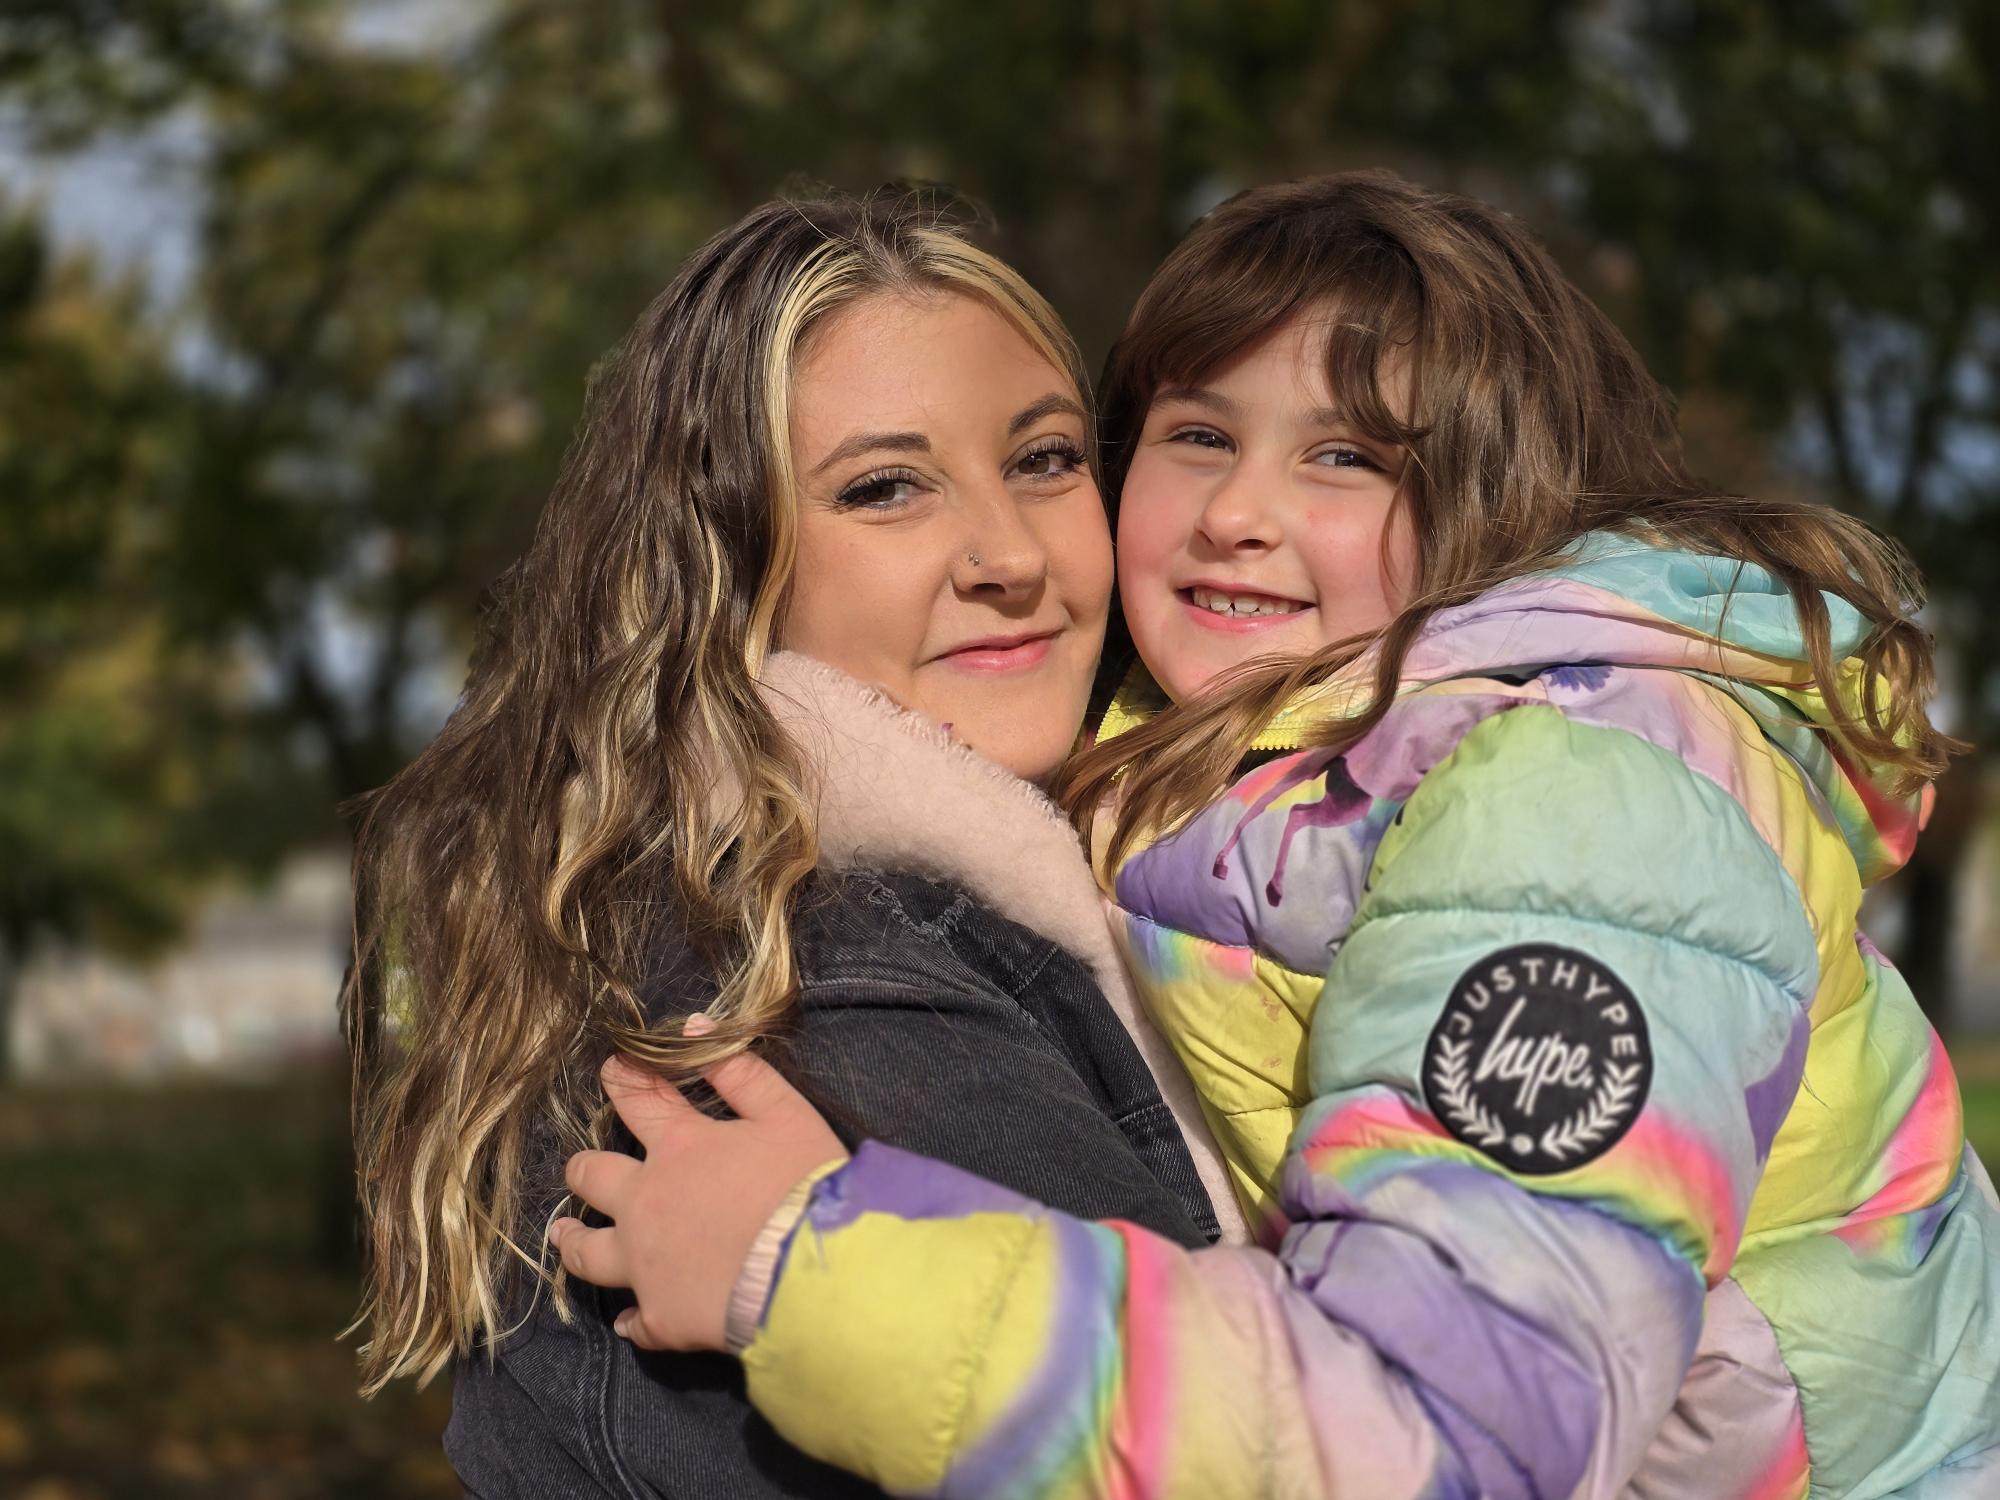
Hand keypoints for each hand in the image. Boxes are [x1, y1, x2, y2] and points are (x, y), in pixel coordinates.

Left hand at [551, 1031, 847, 1351]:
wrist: (816, 1275)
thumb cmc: (805, 1187)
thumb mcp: (786, 1113)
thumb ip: (740, 1070)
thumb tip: (694, 1027)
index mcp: (679, 1149)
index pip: (638, 1101)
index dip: (622, 1080)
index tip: (611, 1070)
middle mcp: (646, 1203)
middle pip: (592, 1179)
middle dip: (583, 1169)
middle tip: (579, 1170)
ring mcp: (646, 1264)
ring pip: (588, 1254)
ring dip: (575, 1242)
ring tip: (565, 1237)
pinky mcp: (660, 1316)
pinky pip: (634, 1322)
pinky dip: (632, 1319)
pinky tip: (631, 1320)